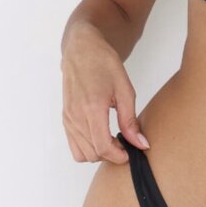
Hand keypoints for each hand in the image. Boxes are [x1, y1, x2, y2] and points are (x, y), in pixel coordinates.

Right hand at [61, 21, 149, 163]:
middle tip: (125, 145)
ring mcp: (68, 118)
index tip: (130, 153)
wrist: (81, 50)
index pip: (102, 147)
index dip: (119, 156)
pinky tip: (101, 135)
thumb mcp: (125, 90)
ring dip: (99, 153)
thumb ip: (130, 120)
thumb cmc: (103, 64)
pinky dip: (88, 148)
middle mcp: (76, 116)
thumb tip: (140, 143)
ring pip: (82, 154)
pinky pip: (74, 146)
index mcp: (92, 108)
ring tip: (113, 140)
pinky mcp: (65, 118)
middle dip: (111, 155)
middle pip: (93, 154)